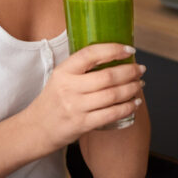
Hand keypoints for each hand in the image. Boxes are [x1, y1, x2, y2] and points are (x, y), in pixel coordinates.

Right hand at [25, 44, 144, 149]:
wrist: (36, 129)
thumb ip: (80, 68)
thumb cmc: (53, 101)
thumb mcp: (60, 78)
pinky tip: (135, 103)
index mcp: (63, 71)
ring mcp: (75, 107)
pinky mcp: (82, 124)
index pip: (90, 54)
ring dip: (131, 89)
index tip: (129, 49)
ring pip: (112, 95)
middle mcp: (68, 88)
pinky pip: (111, 114)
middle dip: (130, 71)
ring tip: (139, 84)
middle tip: (140, 69)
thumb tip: (112, 54)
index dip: (113, 49)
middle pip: (107, 76)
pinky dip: (127, 107)